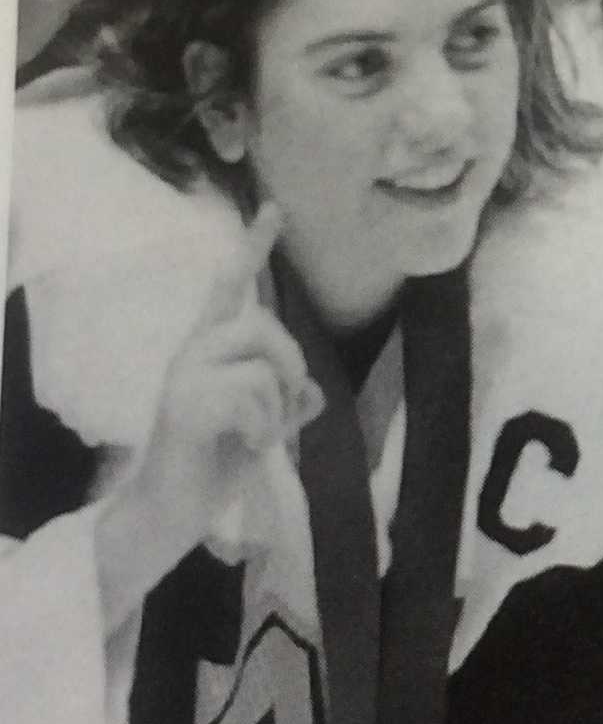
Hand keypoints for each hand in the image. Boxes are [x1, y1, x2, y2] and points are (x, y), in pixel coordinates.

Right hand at [138, 204, 321, 554]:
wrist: (168, 515)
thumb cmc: (211, 468)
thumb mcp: (261, 430)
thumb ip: (286, 406)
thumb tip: (314, 395)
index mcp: (208, 351)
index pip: (229, 287)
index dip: (253, 249)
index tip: (275, 208)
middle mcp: (192, 353)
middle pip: (262, 325)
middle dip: (292, 365)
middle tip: (289, 407)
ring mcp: (184, 377)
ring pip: (261, 363)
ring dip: (277, 406)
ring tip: (259, 436)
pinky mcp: (185, 405)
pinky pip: (251, 396)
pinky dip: (264, 428)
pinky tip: (247, 448)